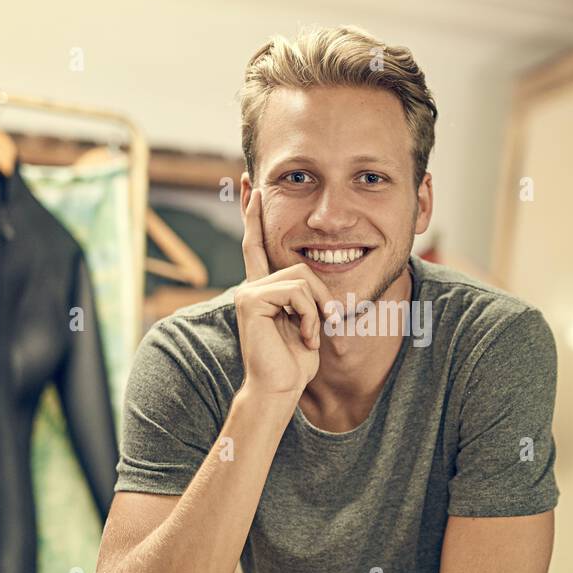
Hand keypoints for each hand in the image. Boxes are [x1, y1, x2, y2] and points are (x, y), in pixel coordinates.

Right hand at [235, 188, 329, 398]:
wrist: (279, 388)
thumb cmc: (295, 362)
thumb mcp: (310, 322)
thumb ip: (309, 297)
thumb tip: (321, 279)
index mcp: (263, 288)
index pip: (257, 243)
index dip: (253, 214)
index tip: (250, 185)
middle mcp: (251, 285)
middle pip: (301, 266)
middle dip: (321, 297)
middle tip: (324, 325)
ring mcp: (248, 290)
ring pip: (302, 278)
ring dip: (318, 310)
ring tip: (310, 335)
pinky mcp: (249, 299)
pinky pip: (296, 291)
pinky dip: (310, 315)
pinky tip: (303, 337)